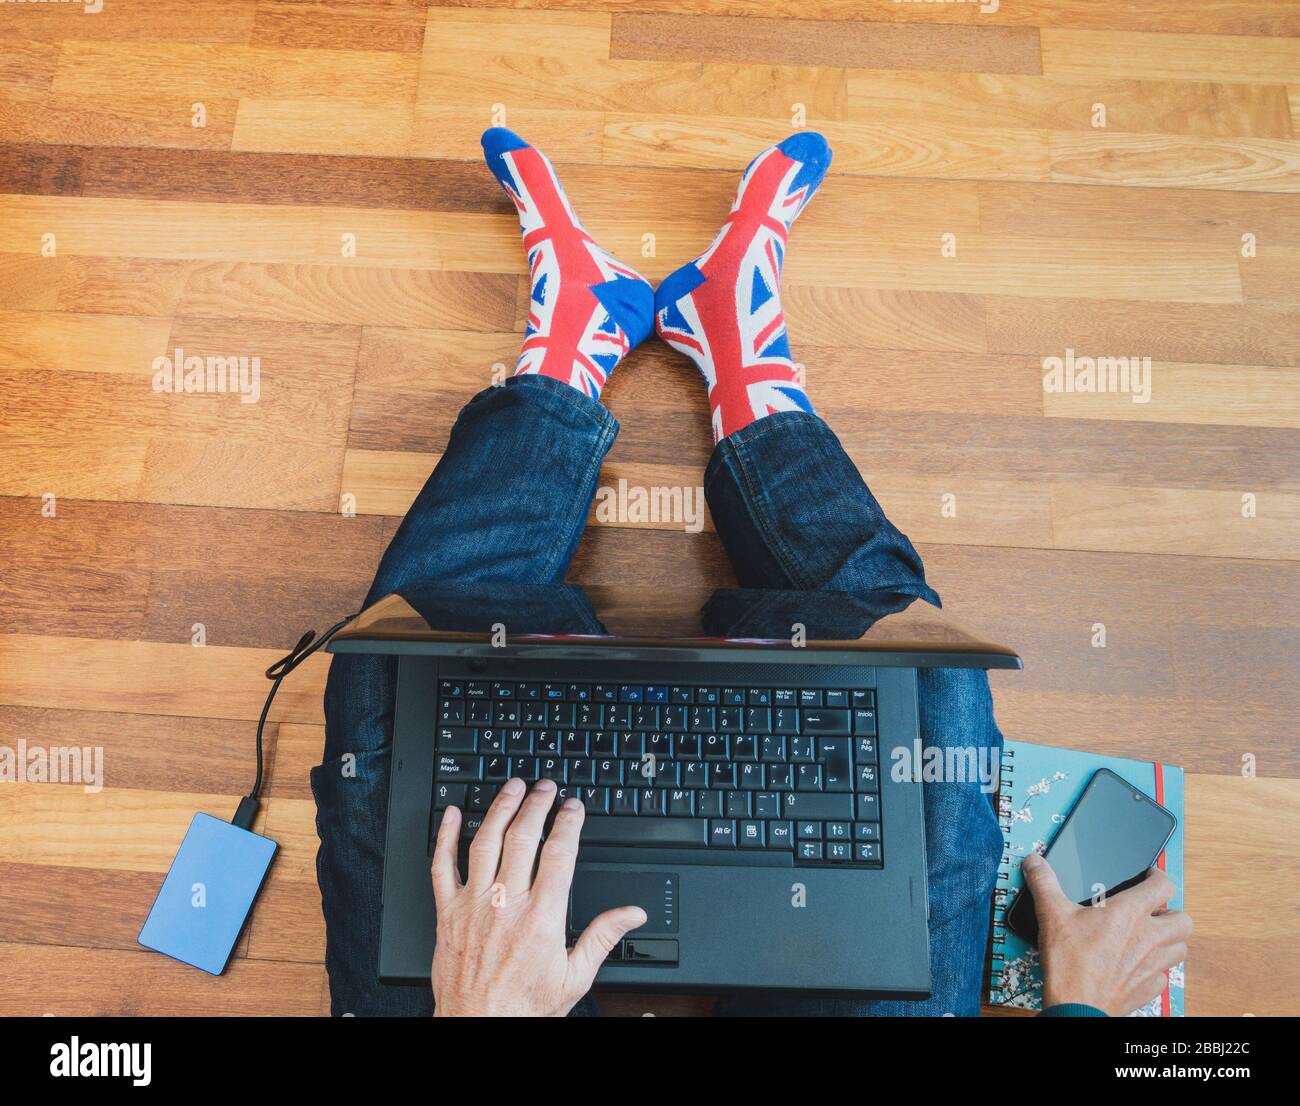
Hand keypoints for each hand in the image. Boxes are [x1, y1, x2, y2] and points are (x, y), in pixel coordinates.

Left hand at [430, 777, 646, 1015]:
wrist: (478, 1027)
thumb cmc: (524, 1007)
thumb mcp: (574, 976)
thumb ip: (603, 937)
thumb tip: (632, 914)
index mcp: (540, 918)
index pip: (558, 855)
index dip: (568, 823)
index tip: (573, 806)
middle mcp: (506, 905)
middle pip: (523, 838)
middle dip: (536, 805)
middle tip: (545, 787)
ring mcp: (473, 905)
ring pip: (486, 843)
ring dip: (500, 809)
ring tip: (512, 788)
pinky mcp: (448, 913)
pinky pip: (442, 866)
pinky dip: (446, 837)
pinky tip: (454, 814)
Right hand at [1023, 853, 1191, 1015]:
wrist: (1076, 1005)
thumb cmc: (1069, 960)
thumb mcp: (1051, 913)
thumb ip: (1044, 883)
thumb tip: (1036, 862)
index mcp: (1129, 913)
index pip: (1163, 886)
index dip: (1159, 876)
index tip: (1150, 876)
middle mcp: (1148, 937)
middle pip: (1184, 920)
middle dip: (1172, 913)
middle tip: (1155, 912)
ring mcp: (1152, 965)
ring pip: (1180, 949)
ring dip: (1170, 941)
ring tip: (1151, 937)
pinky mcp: (1148, 988)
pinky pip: (1164, 976)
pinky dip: (1156, 969)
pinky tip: (1138, 966)